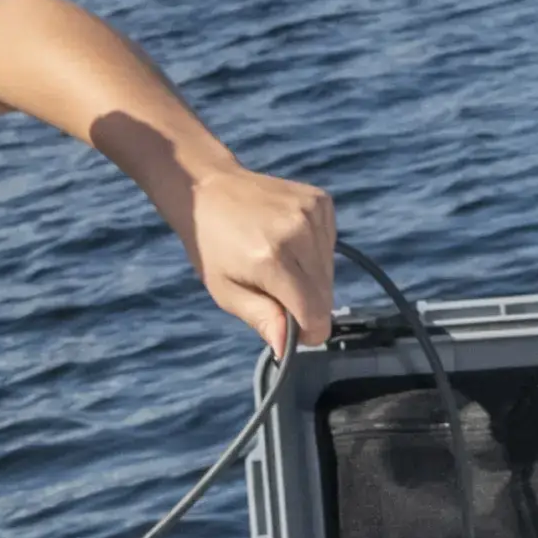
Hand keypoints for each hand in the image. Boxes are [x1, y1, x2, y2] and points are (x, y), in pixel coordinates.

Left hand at [177, 161, 339, 352]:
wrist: (207, 190)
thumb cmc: (213, 246)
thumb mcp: (225, 291)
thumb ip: (261, 318)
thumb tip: (285, 347)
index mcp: (271, 259)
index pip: (315, 312)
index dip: (308, 331)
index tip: (293, 332)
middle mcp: (297, 232)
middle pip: (325, 295)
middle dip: (307, 305)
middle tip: (275, 291)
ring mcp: (311, 213)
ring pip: (330, 272)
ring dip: (311, 279)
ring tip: (279, 262)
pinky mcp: (321, 202)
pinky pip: (330, 246)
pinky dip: (315, 253)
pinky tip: (290, 242)